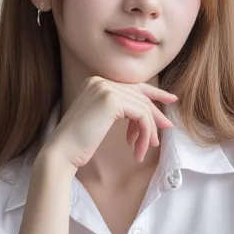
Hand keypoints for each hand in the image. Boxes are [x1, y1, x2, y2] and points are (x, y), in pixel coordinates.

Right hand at [42, 76, 177, 169]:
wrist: (62, 152)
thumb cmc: (79, 144)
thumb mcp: (101, 121)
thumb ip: (119, 110)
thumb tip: (146, 112)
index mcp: (96, 82)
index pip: (132, 85)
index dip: (154, 93)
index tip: (171, 99)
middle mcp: (100, 80)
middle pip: (140, 95)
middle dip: (155, 114)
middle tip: (166, 129)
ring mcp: (105, 88)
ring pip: (143, 107)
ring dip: (148, 131)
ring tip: (146, 149)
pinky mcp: (111, 101)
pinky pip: (141, 115)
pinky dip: (145, 133)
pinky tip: (138, 149)